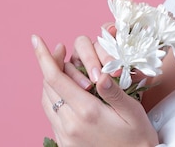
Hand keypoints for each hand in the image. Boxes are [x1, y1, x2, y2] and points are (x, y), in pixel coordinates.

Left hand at [32, 34, 159, 146]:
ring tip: (64, 67)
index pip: (55, 79)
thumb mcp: (133, 112)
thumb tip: (101, 74)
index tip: (36, 39)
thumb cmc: (138, 138)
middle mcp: (70, 125)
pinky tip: (68, 90)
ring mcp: (65, 136)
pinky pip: (51, 115)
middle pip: (47, 87)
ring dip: (50, 80)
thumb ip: (114, 92)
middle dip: (50, 64)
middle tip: (61, 49)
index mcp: (87, 113)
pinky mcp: (64, 144)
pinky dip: (54, 97)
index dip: (44, 57)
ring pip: (46, 101)